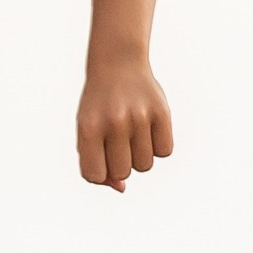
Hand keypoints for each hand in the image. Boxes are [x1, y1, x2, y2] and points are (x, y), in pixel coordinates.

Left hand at [77, 57, 171, 190]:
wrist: (118, 63)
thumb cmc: (99, 106)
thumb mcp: (88, 131)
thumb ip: (96, 163)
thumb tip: (121, 188)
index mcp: (89, 127)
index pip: (94, 174)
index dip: (99, 173)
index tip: (101, 158)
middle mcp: (114, 121)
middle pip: (123, 172)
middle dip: (120, 164)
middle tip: (117, 142)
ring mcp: (140, 116)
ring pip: (145, 165)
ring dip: (139, 157)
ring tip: (133, 135)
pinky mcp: (162, 112)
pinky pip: (165, 152)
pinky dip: (157, 148)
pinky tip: (149, 131)